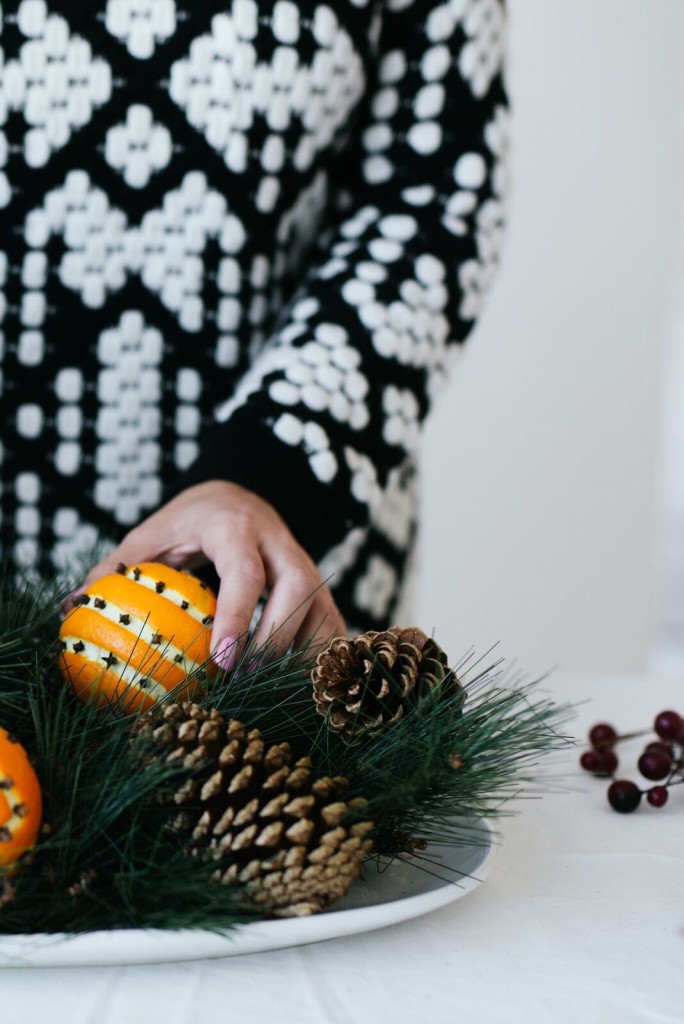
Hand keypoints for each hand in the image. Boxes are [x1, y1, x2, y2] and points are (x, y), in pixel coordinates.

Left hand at [65, 481, 346, 669]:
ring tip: (263, 693)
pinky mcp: (323, 591)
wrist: (244, 495)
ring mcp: (310, 567)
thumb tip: (73, 607)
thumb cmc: (191, 522)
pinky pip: (332, 631)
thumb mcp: (152, 532)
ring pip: (321, 614)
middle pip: (295, 594)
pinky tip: (293, 690)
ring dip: (296, 657)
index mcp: (237, 528)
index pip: (245, 572)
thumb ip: (116, 566)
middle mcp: (283, 546)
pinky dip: (317, 662)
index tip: (218, 660)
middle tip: (239, 684)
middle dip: (271, 643)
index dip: (237, 616)